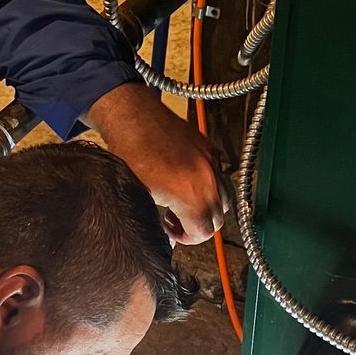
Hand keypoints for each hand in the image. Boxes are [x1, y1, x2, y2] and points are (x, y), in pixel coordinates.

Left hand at [85, 82, 226, 244]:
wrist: (133, 117)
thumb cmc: (131, 152)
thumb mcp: (141, 195)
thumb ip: (157, 219)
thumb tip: (166, 234)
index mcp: (192, 194)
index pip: (205, 231)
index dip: (189, 238)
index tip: (175, 233)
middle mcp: (208, 178)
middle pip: (218, 218)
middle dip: (199, 225)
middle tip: (176, 221)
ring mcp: (212, 162)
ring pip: (224, 198)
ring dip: (207, 208)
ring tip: (182, 204)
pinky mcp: (210, 149)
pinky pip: (220, 178)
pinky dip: (209, 188)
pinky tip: (187, 185)